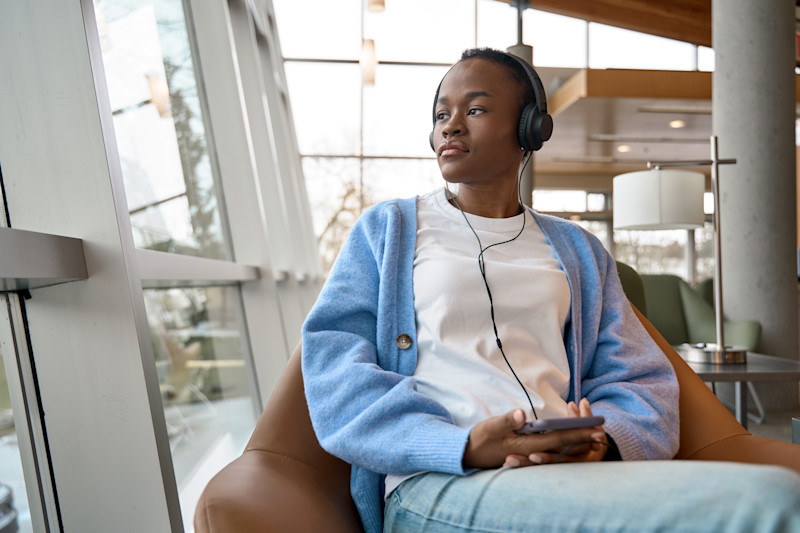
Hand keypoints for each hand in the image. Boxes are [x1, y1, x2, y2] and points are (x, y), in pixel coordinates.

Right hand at [462, 400, 604, 469]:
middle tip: (602, 432)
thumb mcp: (490, 427)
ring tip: (591, 434)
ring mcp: (531, 452)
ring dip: (575, 439)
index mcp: (527, 445)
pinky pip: (551, 447)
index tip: (595, 430)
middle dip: (582, 438)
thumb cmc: (480, 439)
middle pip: (563, 445)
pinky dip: (563, 440)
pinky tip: (569, 436)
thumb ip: (506, 420)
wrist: (469, 454)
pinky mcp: (527, 451)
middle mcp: (532, 451)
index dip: (578, 434)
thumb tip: (522, 414)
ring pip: (559, 447)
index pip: (558, 439)